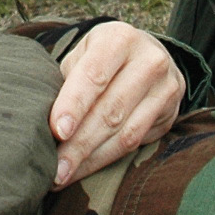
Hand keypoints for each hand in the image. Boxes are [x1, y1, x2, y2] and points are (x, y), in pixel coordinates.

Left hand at [51, 24, 185, 186]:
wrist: (147, 54)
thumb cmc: (101, 59)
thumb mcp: (83, 56)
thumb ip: (66, 82)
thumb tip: (43, 123)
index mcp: (119, 39)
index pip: (95, 75)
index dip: (74, 105)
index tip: (57, 131)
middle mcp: (149, 60)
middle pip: (110, 110)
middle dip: (79, 144)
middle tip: (54, 168)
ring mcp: (166, 87)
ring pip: (125, 133)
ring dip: (91, 159)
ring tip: (64, 175)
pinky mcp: (171, 112)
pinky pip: (136, 143)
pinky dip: (106, 159)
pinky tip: (85, 169)